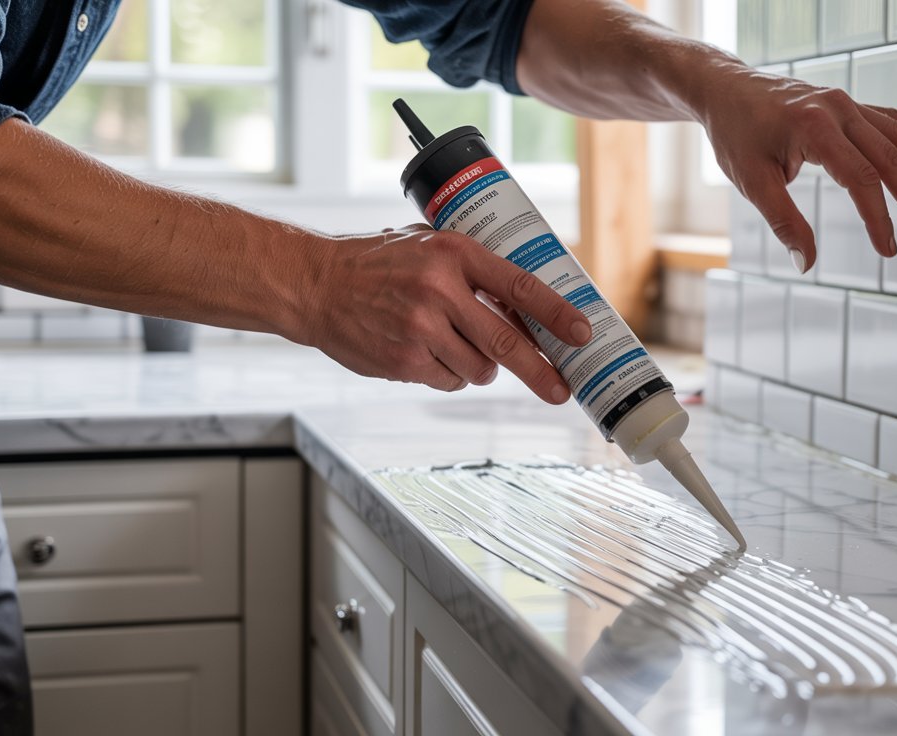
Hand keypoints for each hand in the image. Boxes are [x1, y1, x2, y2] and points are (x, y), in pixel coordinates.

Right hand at [302, 225, 591, 402]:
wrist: (316, 285)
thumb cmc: (377, 263)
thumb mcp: (427, 245)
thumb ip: (472, 270)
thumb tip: (528, 303)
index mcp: (452, 253)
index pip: (518, 286)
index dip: (555, 312)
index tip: (580, 331)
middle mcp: (438, 290)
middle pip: (506, 341)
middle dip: (540, 371)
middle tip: (561, 389)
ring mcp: (420, 328)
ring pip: (480, 368)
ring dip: (481, 366)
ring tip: (456, 344)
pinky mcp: (403, 360)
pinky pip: (448, 380)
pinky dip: (448, 373)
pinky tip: (425, 351)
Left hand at [695, 66, 896, 265]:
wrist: (727, 89)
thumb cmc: (736, 135)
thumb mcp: (752, 182)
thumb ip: (784, 222)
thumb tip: (807, 263)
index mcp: (814, 127)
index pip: (860, 179)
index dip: (878, 217)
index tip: (890, 249)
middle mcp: (837, 109)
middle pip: (888, 156)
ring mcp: (845, 103)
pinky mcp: (846, 104)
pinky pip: (889, 116)